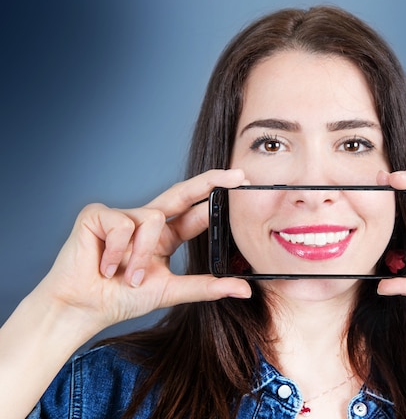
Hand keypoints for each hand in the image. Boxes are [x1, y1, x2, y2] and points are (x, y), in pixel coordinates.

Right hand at [35, 169, 251, 333]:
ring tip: (128, 277)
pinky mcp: (97, 214)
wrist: (82, 308)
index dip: (217, 197)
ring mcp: (122, 215)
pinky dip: (118, 251)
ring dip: (141, 255)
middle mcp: (146, 221)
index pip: (196, 211)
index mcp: (165, 236)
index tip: (242, 183)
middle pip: (182, 193)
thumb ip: (207, 286)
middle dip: (209, 181)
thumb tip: (245, 289)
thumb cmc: (121, 298)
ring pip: (151, 219)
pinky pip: (123, 225)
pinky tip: (105, 267)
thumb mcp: (171, 290)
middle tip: (237, 175)